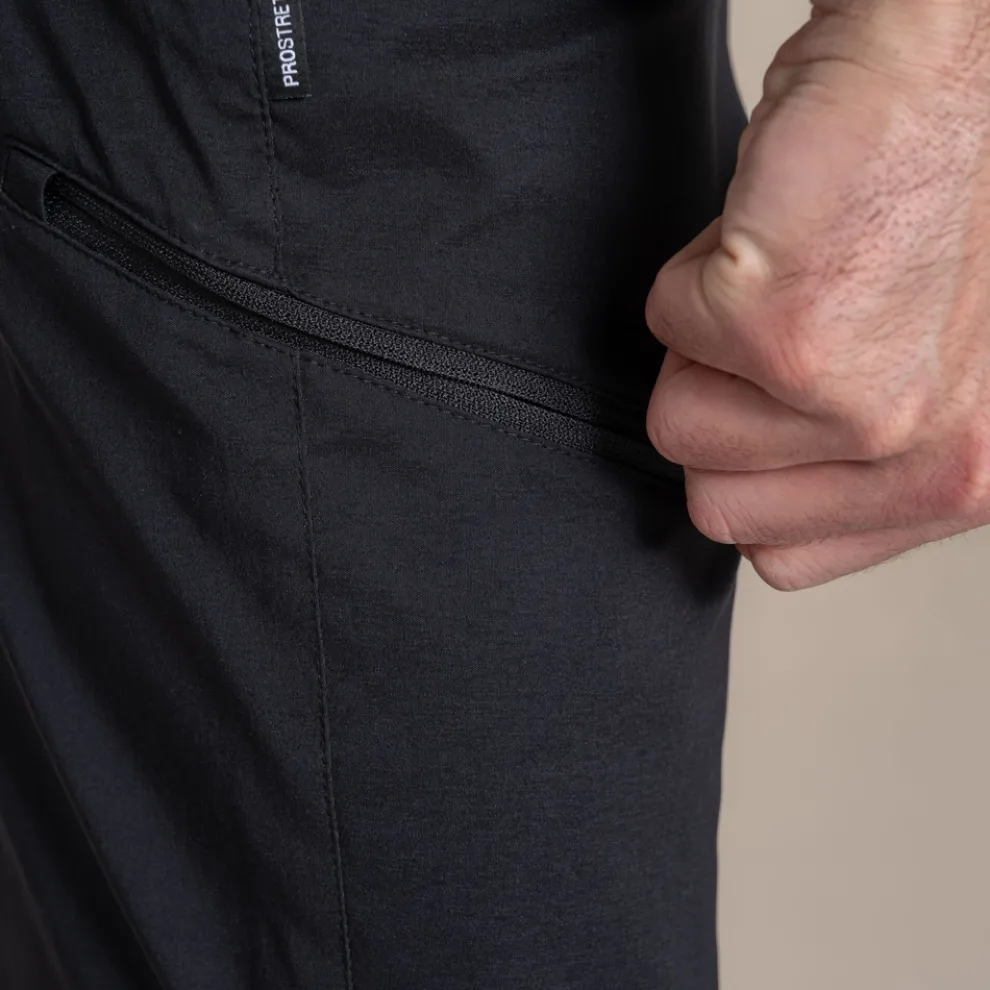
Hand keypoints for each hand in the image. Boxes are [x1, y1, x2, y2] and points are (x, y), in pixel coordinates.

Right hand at [644, 0, 989, 589]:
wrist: (944, 66)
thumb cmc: (934, 202)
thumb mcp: (923, 381)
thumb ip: (849, 471)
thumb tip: (750, 508)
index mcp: (963, 482)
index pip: (780, 557)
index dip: (755, 471)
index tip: (782, 402)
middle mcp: (929, 458)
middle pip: (714, 508)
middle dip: (722, 409)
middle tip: (789, 327)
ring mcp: (856, 402)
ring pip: (676, 427)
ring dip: (707, 343)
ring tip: (787, 274)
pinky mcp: (782, 330)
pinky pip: (665, 328)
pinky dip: (698, 270)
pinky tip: (774, 233)